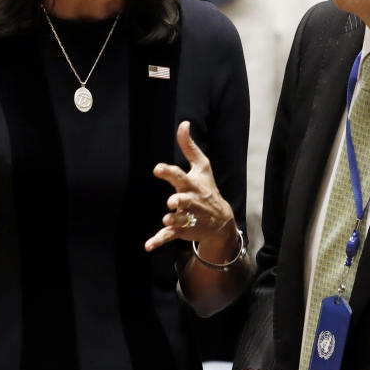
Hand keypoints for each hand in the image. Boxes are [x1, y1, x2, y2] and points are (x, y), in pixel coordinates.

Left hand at [146, 121, 235, 253]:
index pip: (181, 176)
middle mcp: (191, 201)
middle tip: (172, 201)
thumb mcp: (202, 166)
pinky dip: (159, 241)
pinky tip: (148, 246)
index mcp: (193, 184)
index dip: (170, 173)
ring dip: (173, 221)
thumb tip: (183, 123)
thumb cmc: (207, 188)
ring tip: (166, 220)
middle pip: (185, 201)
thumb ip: (189, 146)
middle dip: (180, 201)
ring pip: (179, 220)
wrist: (221, 220)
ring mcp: (188, 218)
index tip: (157, 168)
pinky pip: (170, 237)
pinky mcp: (182, 231)